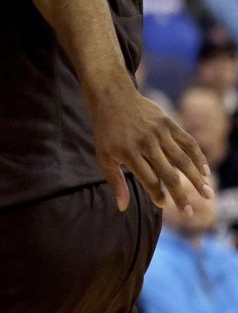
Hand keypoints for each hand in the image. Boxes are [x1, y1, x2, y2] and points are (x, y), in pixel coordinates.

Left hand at [91, 87, 212, 212]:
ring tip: (208, 194)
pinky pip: (188, 142)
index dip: (157, 194)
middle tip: (189, 213)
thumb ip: (115, 181)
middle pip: (168, 174)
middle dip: (180, 196)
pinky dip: (198, 157)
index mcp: (129, 153)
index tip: (162, 203)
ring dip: (196, 179)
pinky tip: (205, 171)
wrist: (113, 98)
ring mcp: (159, 133)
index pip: (148, 179)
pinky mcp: (168, 124)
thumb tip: (122, 208)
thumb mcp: (104, 156)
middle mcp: (146, 143)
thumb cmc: (108, 132)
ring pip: (182, 160)